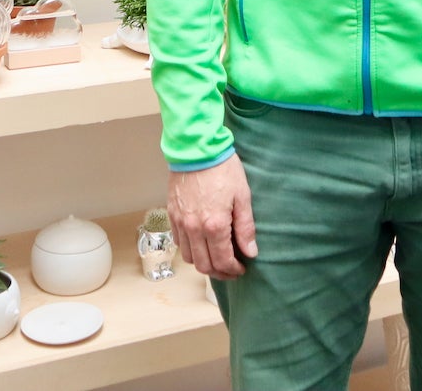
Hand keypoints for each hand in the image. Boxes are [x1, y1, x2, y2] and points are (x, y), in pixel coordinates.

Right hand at [168, 154, 257, 278]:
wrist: (196, 148)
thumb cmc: (222, 168)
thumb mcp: (242, 196)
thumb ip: (245, 227)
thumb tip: (250, 252)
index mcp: (214, 225)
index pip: (223, 261)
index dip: (234, 270)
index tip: (242, 268)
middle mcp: (194, 228)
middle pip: (204, 265)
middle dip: (219, 272)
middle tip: (231, 269)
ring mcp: (180, 222)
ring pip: (189, 257)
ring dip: (203, 263)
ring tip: (216, 258)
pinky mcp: (171, 214)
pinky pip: (179, 242)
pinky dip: (190, 249)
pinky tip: (201, 243)